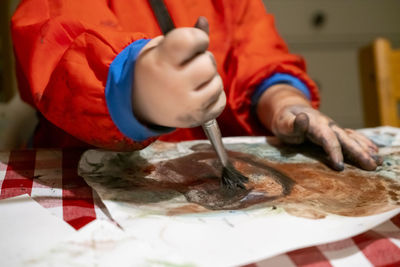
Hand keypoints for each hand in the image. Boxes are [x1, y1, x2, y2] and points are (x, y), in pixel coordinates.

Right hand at [132, 17, 225, 127]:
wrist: (141, 106)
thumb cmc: (155, 72)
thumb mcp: (160, 50)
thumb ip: (184, 36)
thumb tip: (204, 22)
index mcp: (161, 62)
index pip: (190, 40)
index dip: (198, 38)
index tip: (195, 42)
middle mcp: (173, 85)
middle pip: (209, 63)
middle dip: (204, 60)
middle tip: (191, 65)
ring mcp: (186, 105)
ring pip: (217, 83)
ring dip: (210, 80)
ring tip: (193, 82)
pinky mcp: (197, 118)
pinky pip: (221, 101)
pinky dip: (214, 97)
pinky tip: (198, 95)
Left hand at [257, 84, 381, 170]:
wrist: (290, 110)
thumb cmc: (285, 120)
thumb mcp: (284, 122)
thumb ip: (293, 123)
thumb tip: (304, 118)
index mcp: (316, 124)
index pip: (327, 139)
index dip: (334, 151)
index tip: (340, 166)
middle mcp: (329, 125)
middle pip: (345, 139)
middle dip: (359, 152)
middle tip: (371, 165)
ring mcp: (334, 128)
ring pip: (352, 138)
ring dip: (365, 149)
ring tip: (378, 161)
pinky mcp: (336, 132)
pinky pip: (353, 137)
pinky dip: (364, 144)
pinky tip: (375, 152)